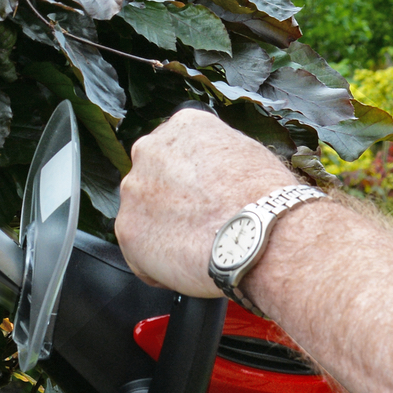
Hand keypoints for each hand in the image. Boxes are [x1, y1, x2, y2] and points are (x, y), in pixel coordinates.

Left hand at [115, 110, 298, 296]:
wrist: (260, 235)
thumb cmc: (265, 199)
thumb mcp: (248, 153)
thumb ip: (216, 156)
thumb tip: (213, 172)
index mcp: (183, 127)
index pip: (174, 149)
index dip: (189, 178)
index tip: (201, 195)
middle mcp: (150, 150)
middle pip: (152, 179)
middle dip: (170, 201)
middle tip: (198, 222)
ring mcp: (135, 190)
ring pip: (142, 214)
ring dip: (162, 230)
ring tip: (196, 246)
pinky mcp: (128, 230)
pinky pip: (137, 251)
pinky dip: (156, 264)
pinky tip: (186, 265)